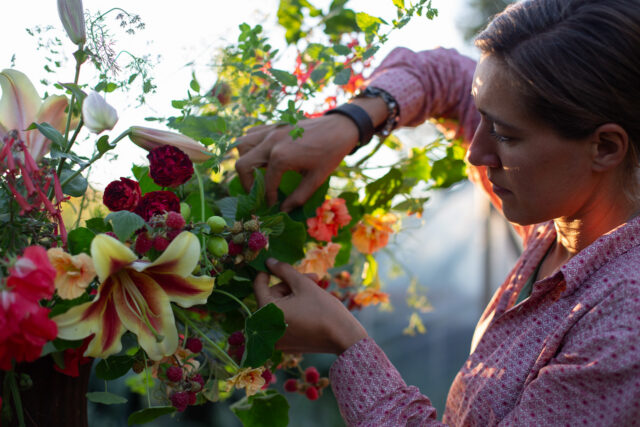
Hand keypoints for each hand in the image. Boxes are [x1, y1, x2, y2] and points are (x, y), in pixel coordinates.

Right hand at [235, 114, 358, 211]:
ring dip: (245, 160)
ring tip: (255, 173)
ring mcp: (270, 131)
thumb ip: (298, 197)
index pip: (266, 183)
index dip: (268, 197)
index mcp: (281, 157)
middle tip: (256, 192)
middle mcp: (271, 142)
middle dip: (246, 182)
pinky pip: (252, 133)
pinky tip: (260, 155)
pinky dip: (250, 145)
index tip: (272, 205)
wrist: (339, 127)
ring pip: (242, 145)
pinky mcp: (273, 125)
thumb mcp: (316, 179)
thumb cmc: (330, 153)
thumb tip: (284, 210)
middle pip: (243, 164)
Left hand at [253, 258, 367, 354]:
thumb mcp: (303, 284)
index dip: (269, 271)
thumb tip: (269, 261)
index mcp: (266, 312)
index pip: (258, 285)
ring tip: (316, 289)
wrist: (344, 338)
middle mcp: (265, 328)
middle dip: (291, 285)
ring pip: (280, 308)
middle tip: (313, 278)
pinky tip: (311, 305)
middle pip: (272, 297)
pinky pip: (285, 321)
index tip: (280, 264)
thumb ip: (283, 270)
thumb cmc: (323, 309)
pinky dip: (294, 311)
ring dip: (294, 296)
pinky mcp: (286, 344)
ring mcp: (276, 339)